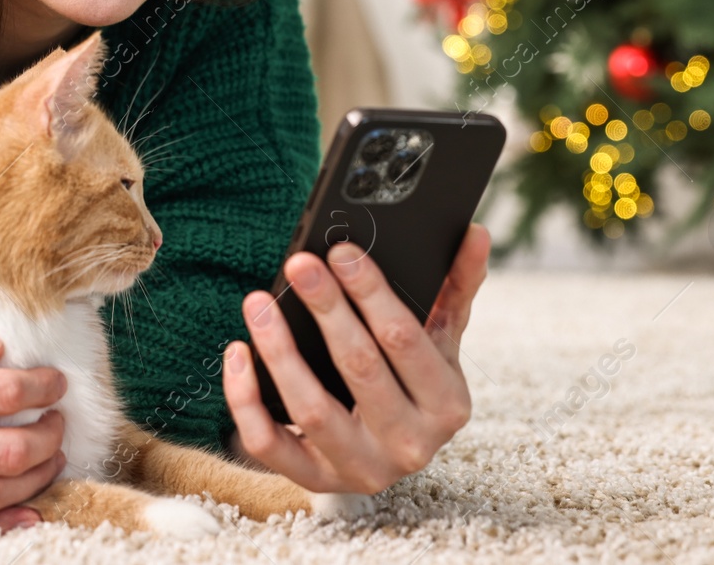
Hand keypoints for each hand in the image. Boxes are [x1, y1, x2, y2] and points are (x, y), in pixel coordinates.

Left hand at [221, 222, 489, 493]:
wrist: (387, 452)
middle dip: (326, 309)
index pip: (404, 340)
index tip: (341, 252)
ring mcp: (360, 468)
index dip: (371, 292)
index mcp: (447, 404)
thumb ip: (456, 288)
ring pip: (312, 408)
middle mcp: (410, 445)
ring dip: (279, 350)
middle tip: (299, 264)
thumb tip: (476, 233)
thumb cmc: (413, 383)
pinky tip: (237, 352)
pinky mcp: (314, 479)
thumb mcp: (439, 341)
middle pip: (359, 368)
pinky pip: (268, 442)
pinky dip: (245, 399)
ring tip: (258, 302)